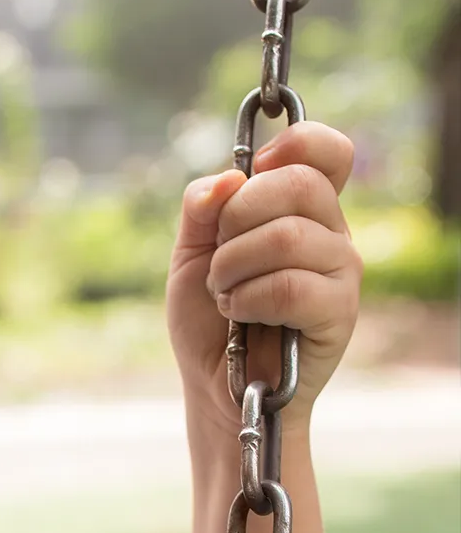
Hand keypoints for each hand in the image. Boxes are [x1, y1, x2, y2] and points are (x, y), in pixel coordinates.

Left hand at [167, 121, 361, 434]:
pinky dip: (249, 299)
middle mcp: (331, 232)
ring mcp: (341, 271)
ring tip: (225, 295)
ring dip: (233, 268)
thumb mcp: (191, 254)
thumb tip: (229, 179)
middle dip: (237, 218)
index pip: (328, 151)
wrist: (214, 387)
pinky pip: (290, 285)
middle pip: (299, 183)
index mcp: (303, 209)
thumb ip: (201, 207)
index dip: (295, 145)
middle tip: (220, 259)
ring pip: (286, 237)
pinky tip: (241, 316)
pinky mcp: (339, 311)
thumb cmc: (209, 320)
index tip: (256, 170)